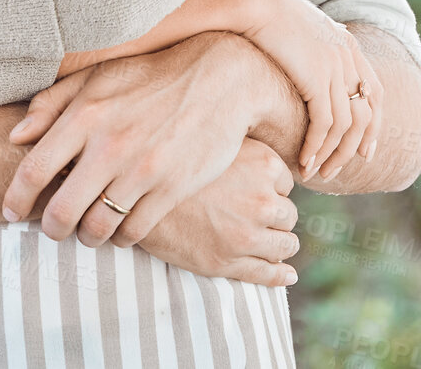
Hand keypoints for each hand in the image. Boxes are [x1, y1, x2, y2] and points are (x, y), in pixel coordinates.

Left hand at [1, 32, 256, 246]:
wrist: (218, 79)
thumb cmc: (150, 77)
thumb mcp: (96, 77)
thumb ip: (50, 104)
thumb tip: (15, 136)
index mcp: (85, 115)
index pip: (34, 170)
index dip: (15, 199)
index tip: (10, 212)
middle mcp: (109, 146)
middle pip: (61, 212)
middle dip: (50, 229)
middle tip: (53, 230)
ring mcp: (142, 170)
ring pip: (97, 228)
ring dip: (87, 236)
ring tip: (88, 231)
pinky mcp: (172, 188)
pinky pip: (134, 232)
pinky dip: (121, 238)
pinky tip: (121, 228)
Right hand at [135, 138, 298, 287]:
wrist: (132, 197)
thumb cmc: (171, 165)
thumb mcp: (213, 145)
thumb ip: (244, 150)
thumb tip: (268, 161)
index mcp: (262, 165)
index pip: (286, 183)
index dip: (271, 189)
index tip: (255, 191)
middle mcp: (261, 200)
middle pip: (289, 214)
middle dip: (276, 216)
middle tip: (255, 215)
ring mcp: (248, 234)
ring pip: (286, 244)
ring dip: (279, 243)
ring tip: (265, 241)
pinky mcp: (231, 262)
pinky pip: (270, 274)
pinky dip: (281, 275)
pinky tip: (286, 274)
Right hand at [237, 0, 383, 183]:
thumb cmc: (260, 11)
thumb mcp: (295, 28)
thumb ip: (307, 45)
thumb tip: (302, 58)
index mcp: (346, 43)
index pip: (375, 92)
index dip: (374, 125)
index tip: (365, 151)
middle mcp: (347, 56)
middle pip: (366, 114)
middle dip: (354, 149)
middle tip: (337, 171)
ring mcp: (335, 67)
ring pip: (346, 126)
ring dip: (333, 155)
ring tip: (315, 174)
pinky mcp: (316, 77)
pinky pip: (325, 124)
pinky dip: (316, 147)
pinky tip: (303, 161)